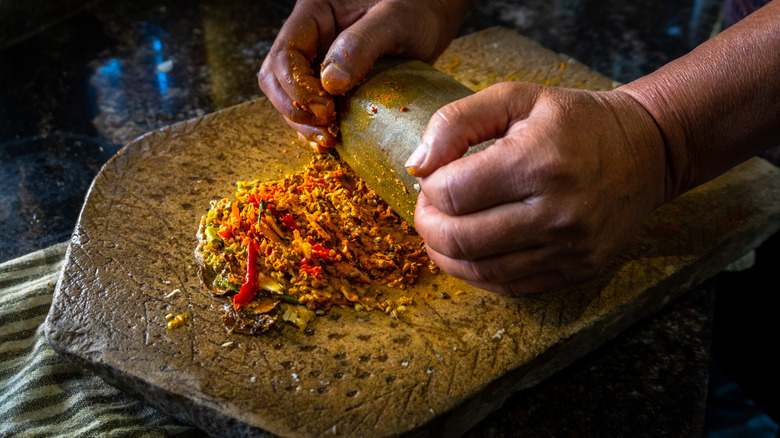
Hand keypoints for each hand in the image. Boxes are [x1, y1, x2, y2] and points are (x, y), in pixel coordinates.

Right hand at [257, 0, 469, 151]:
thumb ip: (362, 44)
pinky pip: (311, 107)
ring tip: (329, 138)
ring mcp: (319, 61)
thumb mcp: (396, 19)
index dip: (296, 87)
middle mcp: (310, 38)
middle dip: (294, 108)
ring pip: (289, 97)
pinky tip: (331, 140)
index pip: (284, 54)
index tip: (325, 108)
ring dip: (303, 123)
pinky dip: (315, 127)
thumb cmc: (419, 6)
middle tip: (325, 127)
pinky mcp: (333, 83)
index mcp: (315, 14)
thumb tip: (330, 84)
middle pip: (276, 78)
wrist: (434, 14)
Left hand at [406, 82, 668, 294]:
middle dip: (428, 224)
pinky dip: (475, 272)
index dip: (428, 188)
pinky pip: (507, 285)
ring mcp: (569, 248)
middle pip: (459, 239)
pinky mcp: (577, 270)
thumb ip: (457, 122)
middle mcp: (555, 213)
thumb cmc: (575, 121)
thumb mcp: (517, 98)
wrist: (648, 151)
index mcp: (537, 163)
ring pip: (478, 270)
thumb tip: (416, 164)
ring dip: (445, 253)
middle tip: (429, 208)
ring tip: (444, 229)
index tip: (433, 177)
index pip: (451, 194)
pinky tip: (470, 250)